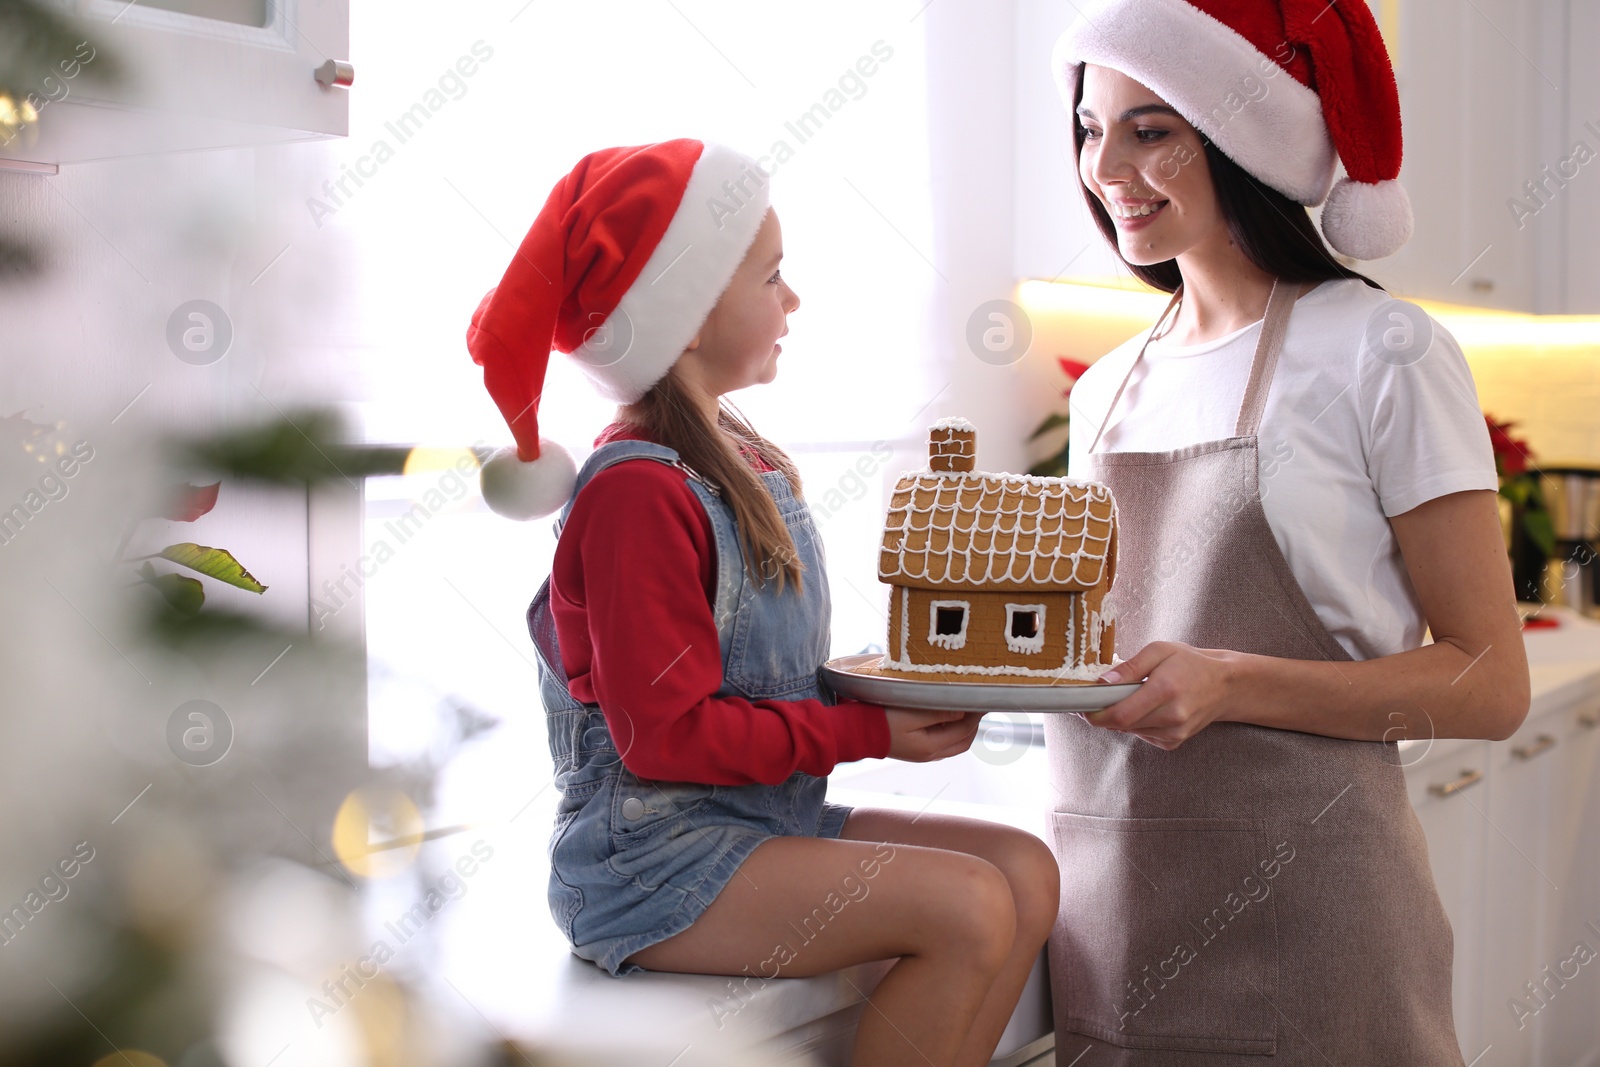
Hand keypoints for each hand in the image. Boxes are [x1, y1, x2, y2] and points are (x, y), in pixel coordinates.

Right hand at [883, 708, 984, 761]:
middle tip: (979, 704)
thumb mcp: (911, 713)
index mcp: (931, 747)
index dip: (975, 715)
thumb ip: (938, 713)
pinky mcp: (917, 750)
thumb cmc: (881, 720)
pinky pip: (943, 743)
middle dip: (974, 724)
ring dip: (964, 728)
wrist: (857, 732)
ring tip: (967, 709)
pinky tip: (949, 717)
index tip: (982, 699)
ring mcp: (924, 754)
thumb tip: (962, 711)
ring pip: (955, 744)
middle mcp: (930, 754)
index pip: (964, 731)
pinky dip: (952, 731)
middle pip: (963, 742)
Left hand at [1084, 642, 1246, 749]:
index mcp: (1165, 690)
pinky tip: (1150, 708)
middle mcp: (1171, 716)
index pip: (1119, 714)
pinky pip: (1142, 735)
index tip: (1081, 706)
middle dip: (1105, 712)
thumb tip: (1102, 682)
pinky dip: (1137, 723)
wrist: (1224, 685)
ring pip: (1130, 731)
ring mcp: (1174, 733)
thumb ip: (1129, 667)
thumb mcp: (1159, 650)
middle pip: (1121, 724)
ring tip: (1136, 696)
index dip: (1094, 714)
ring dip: (1123, 717)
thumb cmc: (1190, 663)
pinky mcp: (1174, 742)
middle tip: (1104, 695)